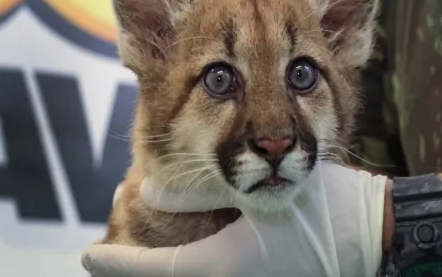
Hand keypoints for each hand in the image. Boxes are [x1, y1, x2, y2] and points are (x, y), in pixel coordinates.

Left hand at [81, 162, 388, 276]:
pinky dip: (182, 266)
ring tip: (133, 248)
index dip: (117, 264)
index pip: (154, 269)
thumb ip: (195, 193)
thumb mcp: (251, 194)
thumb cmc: (317, 211)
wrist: (371, 234)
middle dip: (133, 268)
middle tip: (104, 254)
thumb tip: (147, 191)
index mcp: (222, 269)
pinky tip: (177, 253)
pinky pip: (207, 274)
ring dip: (156, 265)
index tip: (86, 258)